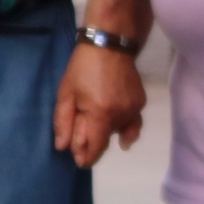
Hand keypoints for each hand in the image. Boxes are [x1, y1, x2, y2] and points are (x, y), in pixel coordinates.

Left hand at [53, 42, 144, 167]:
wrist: (110, 43)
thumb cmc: (82, 67)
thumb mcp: (66, 94)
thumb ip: (64, 122)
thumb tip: (63, 148)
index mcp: (101, 113)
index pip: (96, 148)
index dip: (86, 157)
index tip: (78, 160)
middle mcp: (121, 115)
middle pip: (107, 141)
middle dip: (93, 142)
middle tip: (80, 132)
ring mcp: (134, 109)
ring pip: (118, 132)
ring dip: (107, 130)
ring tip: (95, 113)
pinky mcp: (140, 102)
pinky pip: (131, 123)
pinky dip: (122, 125)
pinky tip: (114, 121)